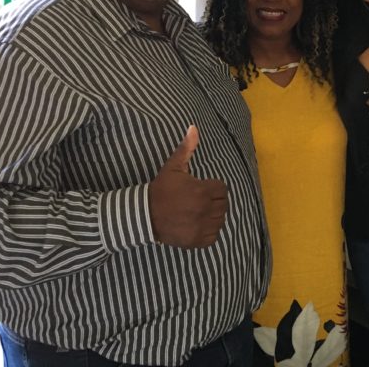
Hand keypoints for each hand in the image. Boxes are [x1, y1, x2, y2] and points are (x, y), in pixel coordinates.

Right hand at [148, 125, 227, 247]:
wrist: (145, 215)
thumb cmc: (161, 189)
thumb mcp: (173, 167)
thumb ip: (186, 148)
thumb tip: (193, 127)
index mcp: (203, 191)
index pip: (222, 189)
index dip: (213, 187)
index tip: (201, 188)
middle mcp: (205, 210)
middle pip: (223, 205)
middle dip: (214, 201)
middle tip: (199, 200)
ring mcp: (202, 227)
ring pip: (220, 220)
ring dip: (213, 216)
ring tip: (198, 212)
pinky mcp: (197, 241)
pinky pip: (214, 236)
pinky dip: (209, 231)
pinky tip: (197, 224)